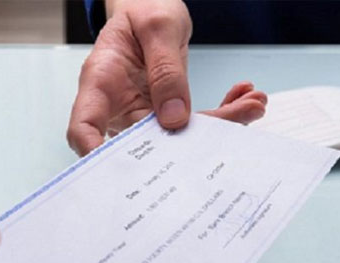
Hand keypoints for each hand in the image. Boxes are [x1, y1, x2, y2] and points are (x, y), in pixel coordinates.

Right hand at [67, 0, 266, 155]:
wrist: (150, 8)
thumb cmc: (142, 10)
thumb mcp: (157, 27)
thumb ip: (166, 70)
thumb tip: (175, 120)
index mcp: (100, 82)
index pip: (84, 128)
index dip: (96, 154)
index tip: (125, 169)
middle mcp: (117, 106)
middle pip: (145, 142)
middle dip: (192, 141)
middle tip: (237, 120)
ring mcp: (140, 113)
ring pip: (176, 136)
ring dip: (219, 124)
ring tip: (254, 104)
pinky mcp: (163, 113)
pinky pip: (191, 123)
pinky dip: (222, 113)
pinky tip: (244, 98)